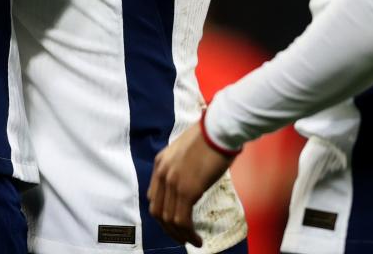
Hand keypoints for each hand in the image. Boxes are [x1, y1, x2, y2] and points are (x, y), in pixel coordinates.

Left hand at [148, 121, 235, 246]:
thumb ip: (182, 167)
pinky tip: (197, 239)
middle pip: (157, 211)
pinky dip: (188, 234)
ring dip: (180, 235)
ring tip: (192, 241)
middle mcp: (162, 173)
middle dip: (168, 228)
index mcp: (160, 163)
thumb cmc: (210, 137)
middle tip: (181, 236)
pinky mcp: (186, 190)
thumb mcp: (187, 151)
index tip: (175, 222)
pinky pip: (182, 220)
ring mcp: (173, 182)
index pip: (153, 196)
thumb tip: (191, 183)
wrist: (219, 130)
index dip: (163, 213)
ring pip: (169, 219)